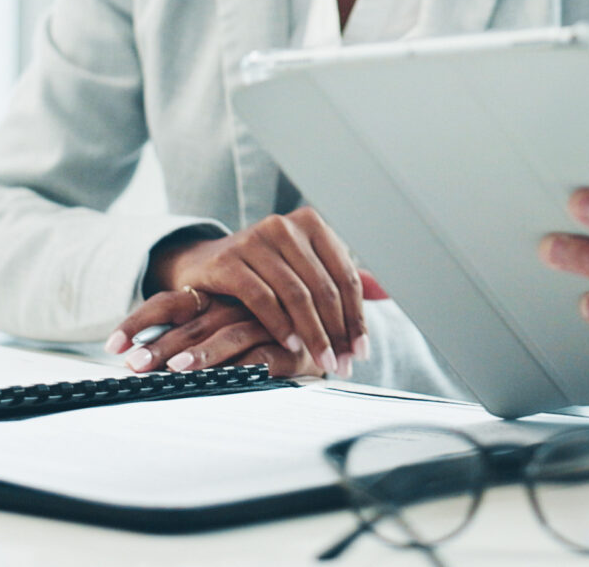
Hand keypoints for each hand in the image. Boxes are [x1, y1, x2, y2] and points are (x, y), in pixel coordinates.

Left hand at [104, 287, 307, 375]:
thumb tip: (130, 353)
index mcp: (213, 295)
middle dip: (163, 344)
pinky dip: (246, 366)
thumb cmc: (259, 327)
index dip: (139, 322)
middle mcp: (236, 304)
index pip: (168, 304)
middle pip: (193, 322)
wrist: (318, 322)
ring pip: (228, 334)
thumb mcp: (217, 322)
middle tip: (138, 364)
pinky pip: (265, 354)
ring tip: (177, 370)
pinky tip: (230, 376)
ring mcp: (263, 321)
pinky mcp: (289, 345)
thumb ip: (183, 332)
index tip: (113, 346)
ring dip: (203, 354)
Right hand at [116, 208, 365, 374]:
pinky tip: (290, 344)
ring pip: (297, 294)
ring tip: (322, 361)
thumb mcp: (302, 268)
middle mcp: (285, 226)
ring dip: (313, 334)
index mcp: (312, 224)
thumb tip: (386, 293)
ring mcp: (255, 240)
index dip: (356, 317)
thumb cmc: (262, 271)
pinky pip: (262, 298)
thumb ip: (339, 277)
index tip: (361, 352)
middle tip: (342, 364)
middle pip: (324, 287)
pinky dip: (280, 324)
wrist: (202, 266)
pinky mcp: (229, 261)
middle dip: (337, 332)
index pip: (345, 276)